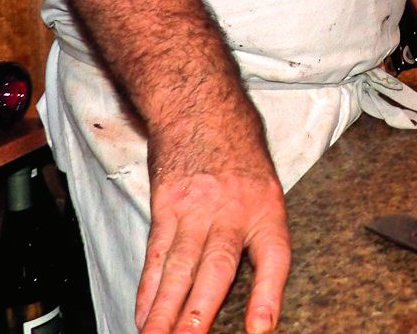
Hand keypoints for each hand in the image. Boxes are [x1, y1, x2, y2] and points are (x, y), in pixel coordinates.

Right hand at [135, 119, 289, 333]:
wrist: (200, 105)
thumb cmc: (237, 148)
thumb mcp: (265, 185)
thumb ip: (257, 232)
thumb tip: (254, 290)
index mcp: (267, 208)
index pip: (273, 257)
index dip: (268, 295)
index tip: (261, 328)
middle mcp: (232, 211)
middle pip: (216, 268)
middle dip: (201, 310)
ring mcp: (195, 208)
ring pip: (179, 267)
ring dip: (166, 310)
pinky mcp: (165, 205)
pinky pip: (156, 254)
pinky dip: (149, 289)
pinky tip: (143, 314)